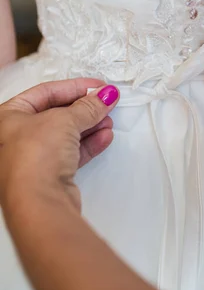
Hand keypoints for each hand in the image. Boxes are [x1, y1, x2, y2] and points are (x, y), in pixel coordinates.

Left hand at [0, 79, 119, 211]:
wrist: (37, 203)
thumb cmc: (32, 160)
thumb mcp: (65, 120)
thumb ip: (87, 106)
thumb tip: (101, 96)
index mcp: (7, 117)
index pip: (46, 92)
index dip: (75, 87)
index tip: (96, 86)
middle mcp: (14, 138)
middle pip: (56, 114)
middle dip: (84, 108)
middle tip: (105, 101)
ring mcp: (31, 158)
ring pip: (65, 135)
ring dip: (89, 126)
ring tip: (107, 119)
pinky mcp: (47, 176)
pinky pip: (70, 154)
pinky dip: (88, 144)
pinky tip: (103, 137)